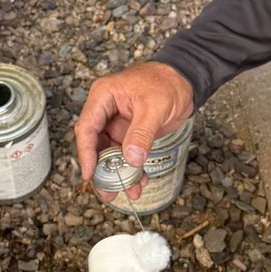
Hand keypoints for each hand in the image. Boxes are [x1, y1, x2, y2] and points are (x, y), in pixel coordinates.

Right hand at [74, 62, 193, 199]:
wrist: (184, 81)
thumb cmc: (166, 82)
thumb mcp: (155, 106)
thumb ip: (141, 133)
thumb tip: (131, 158)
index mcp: (104, 96)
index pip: (87, 127)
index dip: (86, 153)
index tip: (89, 173)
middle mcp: (106, 111)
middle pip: (95, 145)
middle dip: (102, 170)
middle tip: (107, 190)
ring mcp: (117, 123)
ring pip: (110, 153)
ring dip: (118, 173)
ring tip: (127, 190)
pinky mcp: (130, 133)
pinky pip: (126, 155)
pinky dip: (132, 169)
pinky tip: (140, 180)